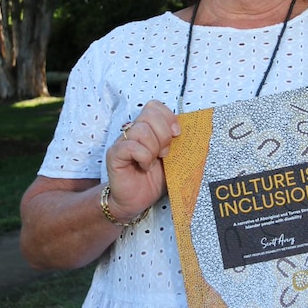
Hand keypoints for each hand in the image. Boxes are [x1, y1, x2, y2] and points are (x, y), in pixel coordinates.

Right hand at [105, 100, 179, 221]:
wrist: (137, 201)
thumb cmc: (154, 179)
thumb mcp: (173, 158)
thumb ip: (178, 142)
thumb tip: (193, 131)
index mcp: (147, 128)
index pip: (154, 106)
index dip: (168, 117)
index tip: (177, 135)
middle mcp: (133, 131)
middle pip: (149, 115)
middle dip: (164, 135)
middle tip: (164, 153)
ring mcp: (122, 141)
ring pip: (141, 130)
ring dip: (153, 148)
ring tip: (153, 161)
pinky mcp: (115, 154)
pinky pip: (131, 146)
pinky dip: (144, 157)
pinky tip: (145, 167)